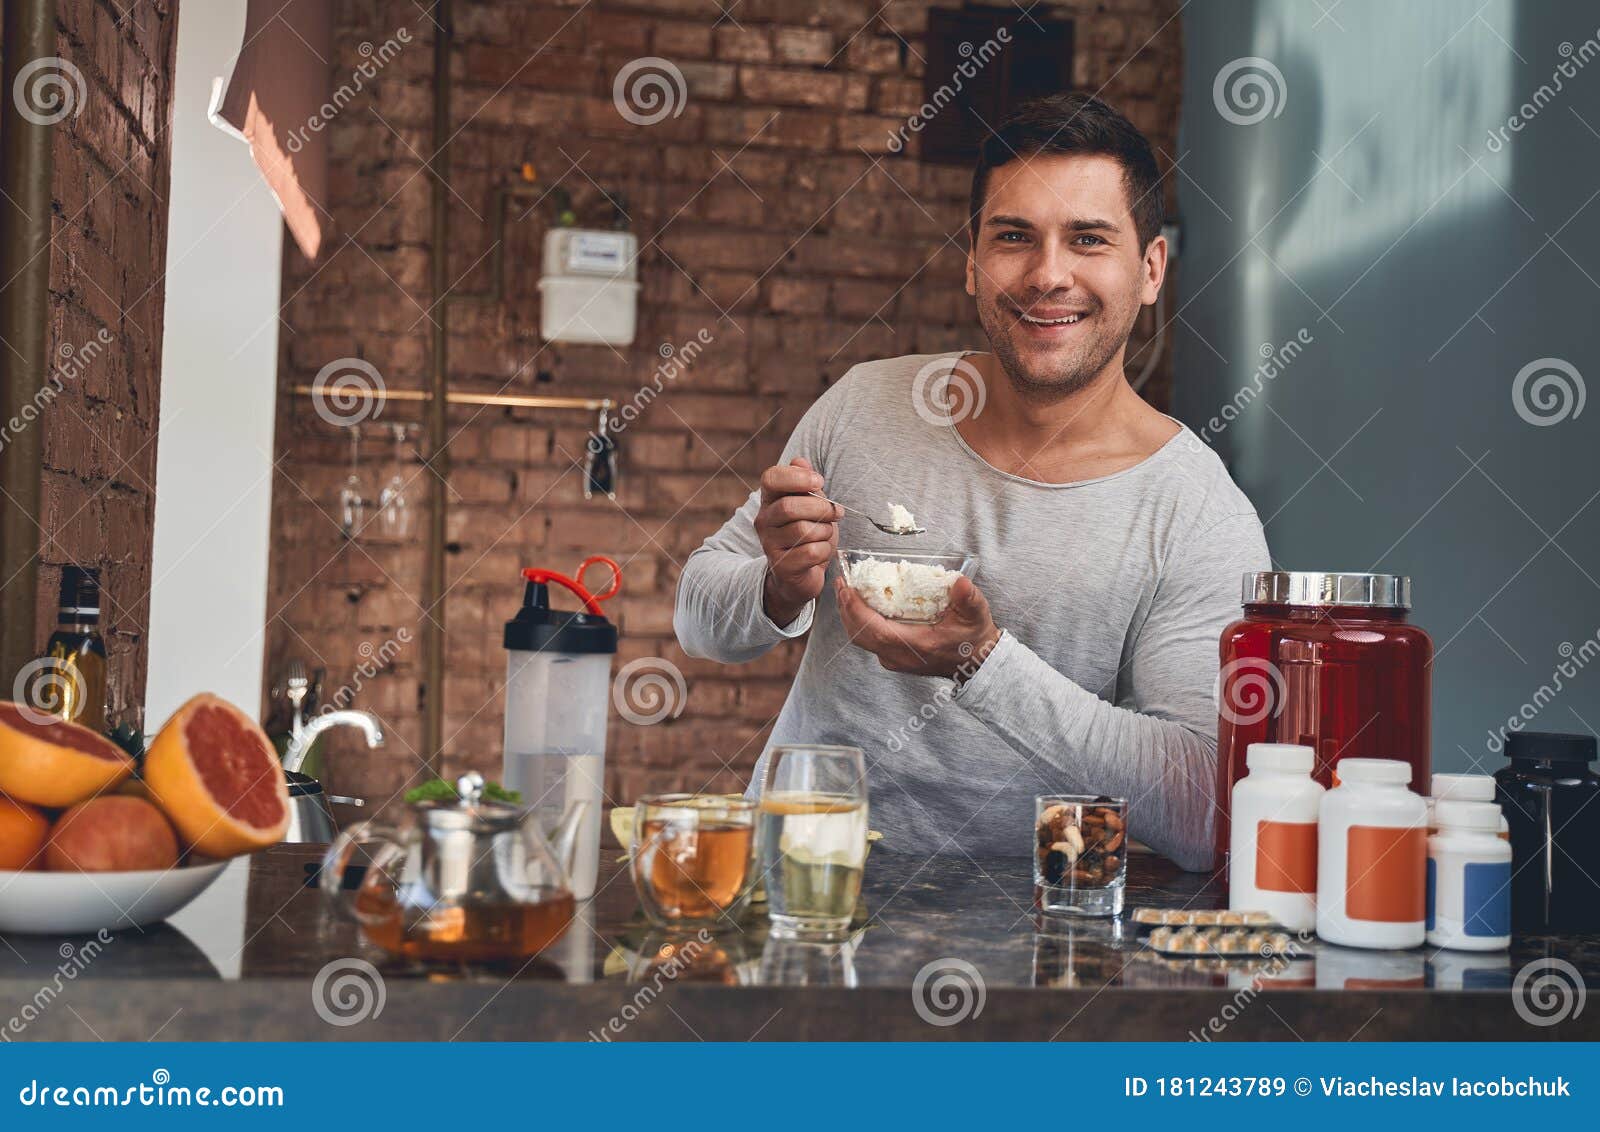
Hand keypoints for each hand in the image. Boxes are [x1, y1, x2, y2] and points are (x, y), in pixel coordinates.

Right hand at [756, 456, 841, 625]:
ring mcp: (770, 544)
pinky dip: (825, 551)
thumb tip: (800, 462)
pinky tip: (822, 552)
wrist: (798, 575)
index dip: (797, 477)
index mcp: (770, 500)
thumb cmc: (808, 534)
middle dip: (821, 508)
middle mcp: (764, 520)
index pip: (771, 478)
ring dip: (825, 532)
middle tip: (835, 513)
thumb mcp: (810, 504)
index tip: (819, 482)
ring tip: (826, 535)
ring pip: (803, 530)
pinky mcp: (782, 566)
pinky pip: (811, 552)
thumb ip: (805, 483)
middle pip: (791, 506)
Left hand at [835, 574, 1001, 680]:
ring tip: (845, 591)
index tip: (846, 588)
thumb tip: (959, 582)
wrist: (975, 663)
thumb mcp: (976, 615)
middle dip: (846, 608)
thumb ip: (969, 598)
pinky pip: (868, 640)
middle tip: (841, 583)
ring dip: (849, 615)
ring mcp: (894, 660)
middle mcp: (900, 656)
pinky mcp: (892, 658)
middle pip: (860, 635)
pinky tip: (858, 605)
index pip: (875, 630)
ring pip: (861, 639)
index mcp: (917, 645)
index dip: (856, 610)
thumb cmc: (972, 638)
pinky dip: (859, 622)